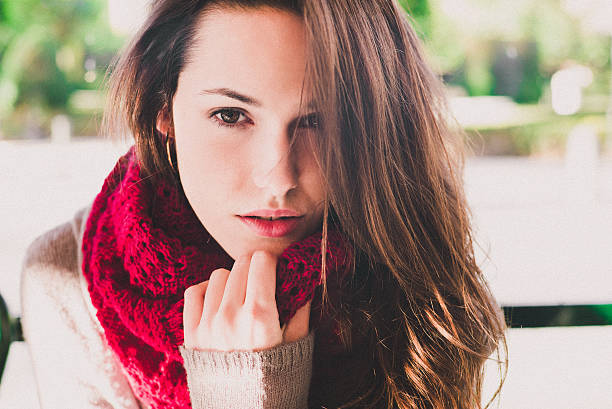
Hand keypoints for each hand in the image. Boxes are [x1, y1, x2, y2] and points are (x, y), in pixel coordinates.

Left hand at [183, 250, 310, 350]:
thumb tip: (304, 280)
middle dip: (254, 268)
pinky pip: (194, 292)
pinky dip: (206, 290)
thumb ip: (302, 309)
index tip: (275, 270)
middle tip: (261, 283)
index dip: (271, 262)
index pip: (261, 261)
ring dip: (232, 280)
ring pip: (218, 275)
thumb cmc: (278, 381)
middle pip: (240, 265)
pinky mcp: (192, 334)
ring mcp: (208, 325)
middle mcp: (231, 316)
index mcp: (259, 317)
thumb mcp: (298, 345)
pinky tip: (218, 299)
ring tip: (241, 295)